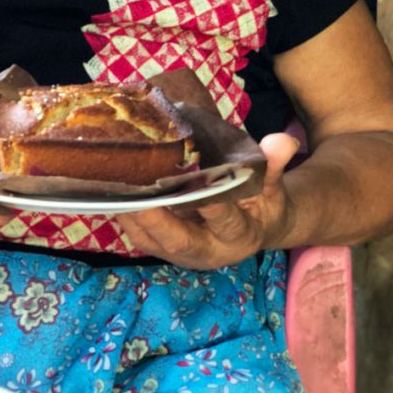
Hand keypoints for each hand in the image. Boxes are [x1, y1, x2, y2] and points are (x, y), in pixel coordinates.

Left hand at [119, 132, 298, 269]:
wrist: (258, 225)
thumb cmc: (264, 202)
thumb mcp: (275, 185)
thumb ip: (273, 165)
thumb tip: (282, 142)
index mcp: (239, 236)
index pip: (223, 221)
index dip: (210, 206)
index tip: (195, 184)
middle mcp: (207, 251)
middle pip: (176, 241)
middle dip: (153, 219)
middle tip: (131, 193)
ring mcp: (182, 251)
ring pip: (151, 239)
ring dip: (131, 215)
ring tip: (111, 186)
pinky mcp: (165, 244)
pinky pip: (142, 233)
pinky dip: (126, 212)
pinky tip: (112, 188)